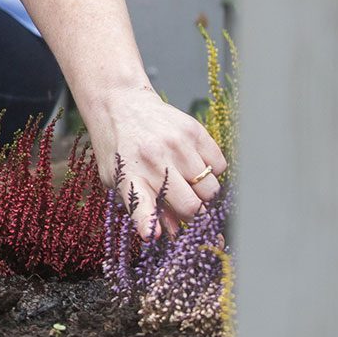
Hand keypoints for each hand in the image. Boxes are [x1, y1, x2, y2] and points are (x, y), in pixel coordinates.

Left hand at [85, 85, 226, 237]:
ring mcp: (176, 144)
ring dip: (204, 193)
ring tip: (187, 181)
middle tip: (185, 204)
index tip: (154, 234)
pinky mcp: (194, 130)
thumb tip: (170, 234)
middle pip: (193, 207)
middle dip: (194, 215)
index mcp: (129, 175)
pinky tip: (193, 162)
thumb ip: (141, 206)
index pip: (140, 206)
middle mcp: (154, 160)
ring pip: (212, 190)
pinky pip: (220, 166)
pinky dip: (212, 171)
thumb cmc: (117, 147)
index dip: (149, 224)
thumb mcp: (116, 178)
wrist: (118, 102)